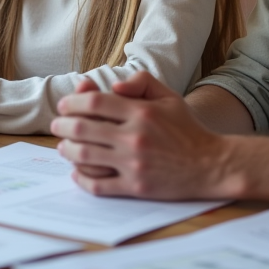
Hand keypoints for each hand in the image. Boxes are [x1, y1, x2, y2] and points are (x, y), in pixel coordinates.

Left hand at [50, 71, 240, 200]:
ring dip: (67, 150)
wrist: (211, 164)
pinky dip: (80, 179)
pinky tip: (76, 172)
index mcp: (141, 112)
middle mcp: (134, 137)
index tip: (65, 105)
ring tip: (63, 146)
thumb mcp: (169, 96)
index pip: (94, 102)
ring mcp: (133, 164)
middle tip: (57, 125)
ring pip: (85, 156)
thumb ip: (141, 82)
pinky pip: (98, 185)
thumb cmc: (187, 129)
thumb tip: (112, 84)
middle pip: (83, 128)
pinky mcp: (135, 187)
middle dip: (63, 125)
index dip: (72, 102)